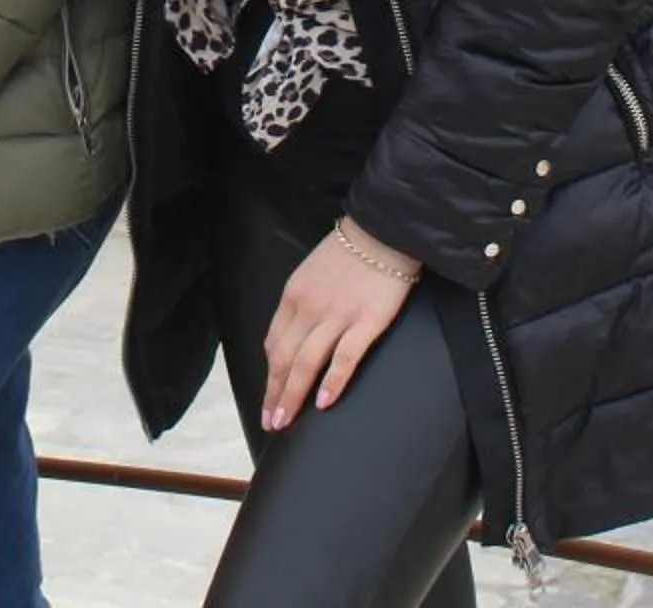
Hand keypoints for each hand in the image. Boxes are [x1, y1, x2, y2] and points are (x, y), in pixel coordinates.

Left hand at [260, 220, 419, 432]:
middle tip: (272, 422)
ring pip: (306, 363)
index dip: (270, 374)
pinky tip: (324, 403)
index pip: (274, 343)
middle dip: (274, 393)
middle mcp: (309, 308)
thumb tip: (293, 338)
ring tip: (286, 421)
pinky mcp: (366, 322)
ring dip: (293, 396)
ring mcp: (337, 315)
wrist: (383, 230)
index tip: (268, 398)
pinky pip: (344, 358)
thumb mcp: (310, 274)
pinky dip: (332, 382)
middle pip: (283, 358)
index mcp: (293, 295)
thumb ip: (301, 304)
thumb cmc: (348, 253)